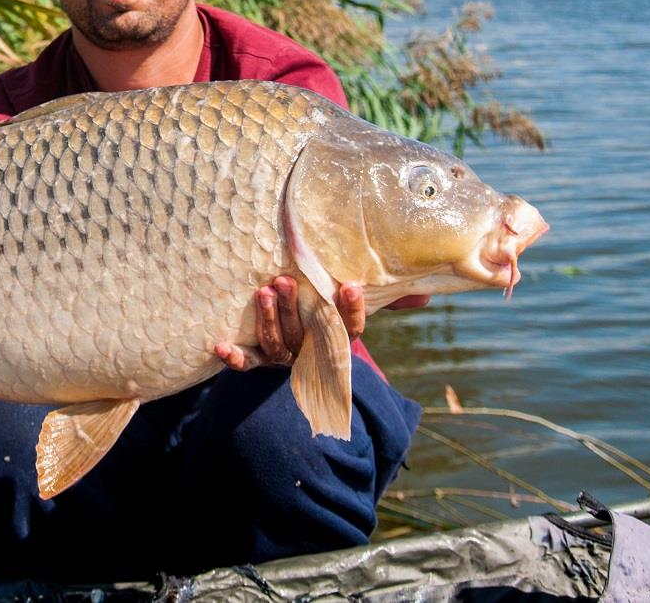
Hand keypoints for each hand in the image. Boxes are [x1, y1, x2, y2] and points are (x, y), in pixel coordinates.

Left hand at [213, 278, 431, 369]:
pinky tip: (220, 347)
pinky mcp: (260, 362)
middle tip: (285, 281)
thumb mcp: (356, 313)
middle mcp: (311, 352)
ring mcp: (286, 359)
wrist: (304, 367)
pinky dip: (236, 359)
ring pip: (278, 345)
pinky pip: (249, 365)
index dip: (350, 310)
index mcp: (336, 341)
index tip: (349, 285)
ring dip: (270, 321)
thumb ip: (387, 301)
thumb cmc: (331, 325)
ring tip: (263, 293)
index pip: (349, 329)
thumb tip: (428, 295)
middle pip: (305, 334)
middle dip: (295, 309)